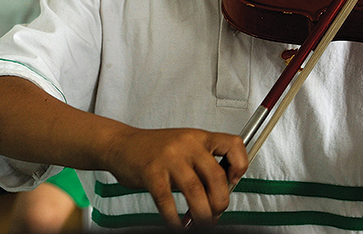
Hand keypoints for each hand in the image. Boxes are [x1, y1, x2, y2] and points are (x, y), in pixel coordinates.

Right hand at [104, 126, 247, 227]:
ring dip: (202, 214)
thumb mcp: (185, 148)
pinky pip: (168, 202)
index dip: (240, 165)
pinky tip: (178, 225)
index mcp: (199, 138)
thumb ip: (202, 165)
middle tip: (216, 214)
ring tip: (201, 223)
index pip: (233, 144)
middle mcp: (187, 144)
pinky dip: (175, 219)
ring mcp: (169, 158)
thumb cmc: (155, 149)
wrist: (122, 144)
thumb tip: (220, 194)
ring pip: (196, 191)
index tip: (234, 181)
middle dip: (220, 202)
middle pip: (216, 176)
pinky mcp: (151, 172)